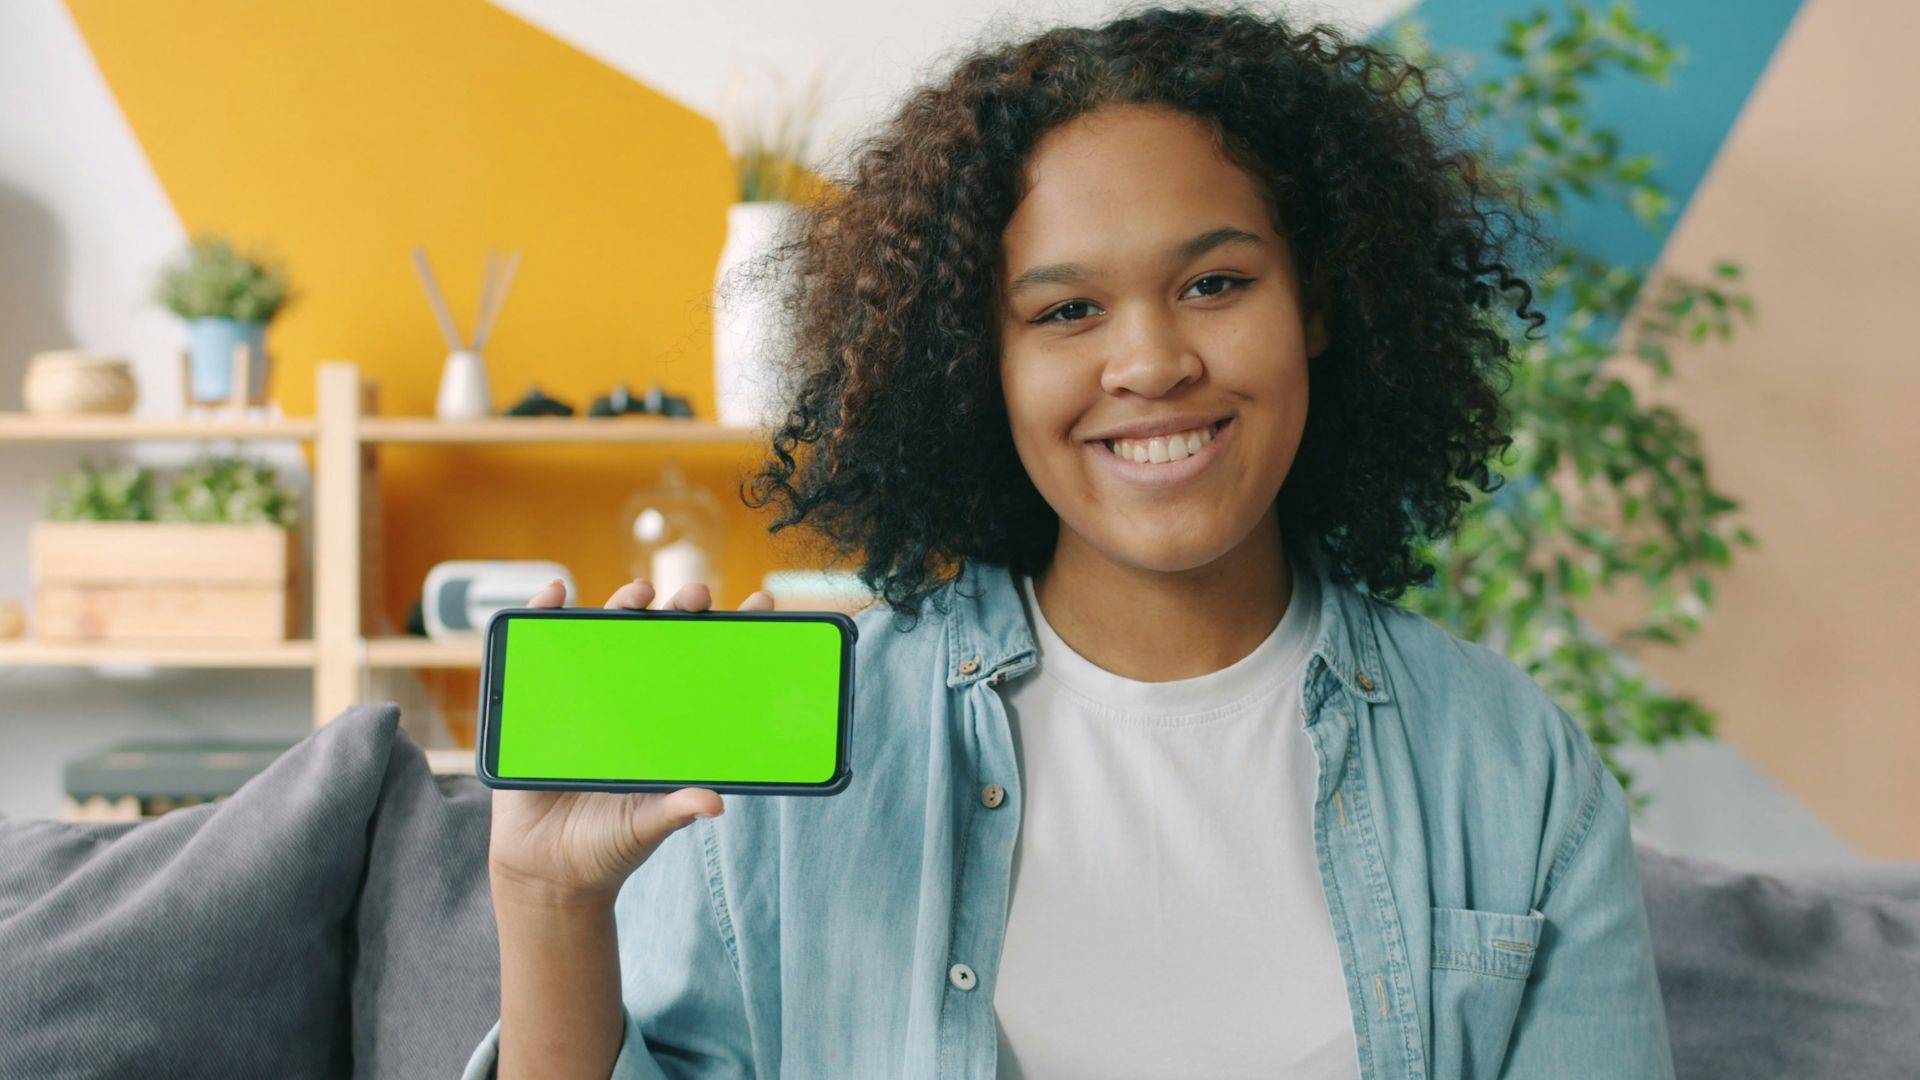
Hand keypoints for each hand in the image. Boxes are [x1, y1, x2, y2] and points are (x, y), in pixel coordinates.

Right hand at [486, 577, 775, 902]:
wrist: (546, 870)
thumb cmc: (606, 845)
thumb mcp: (646, 825)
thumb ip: (676, 810)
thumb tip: (715, 803)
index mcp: (666, 725)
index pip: (705, 669)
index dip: (731, 637)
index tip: (760, 607)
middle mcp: (631, 702)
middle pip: (660, 641)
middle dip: (680, 609)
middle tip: (696, 595)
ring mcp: (586, 697)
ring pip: (607, 637)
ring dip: (622, 604)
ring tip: (639, 591)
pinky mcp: (539, 701)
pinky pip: (539, 650)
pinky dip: (544, 615)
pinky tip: (556, 592)